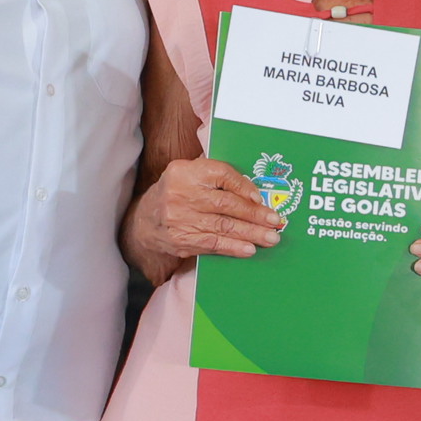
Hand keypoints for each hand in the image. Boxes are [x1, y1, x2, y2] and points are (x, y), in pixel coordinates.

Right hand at [127, 155, 281, 280]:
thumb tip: (252, 189)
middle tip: (276, 221)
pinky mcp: (181, 241)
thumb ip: (214, 176)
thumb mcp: (188, 174)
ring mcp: (179, 219)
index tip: (259, 197)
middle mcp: (180, 194)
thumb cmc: (176, 193)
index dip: (242, 185)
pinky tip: (249, 249)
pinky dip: (233, 247)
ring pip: (222, 227)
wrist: (144, 221)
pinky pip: (212, 244)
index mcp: (184, 171)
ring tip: (270, 237)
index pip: (220, 174)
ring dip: (250, 233)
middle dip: (254, 214)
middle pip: (225, 204)